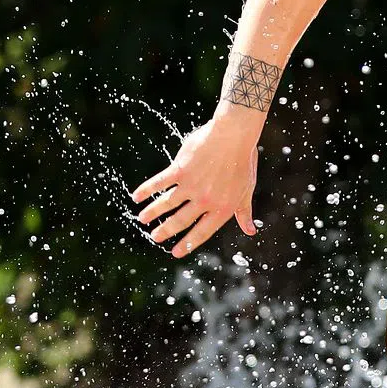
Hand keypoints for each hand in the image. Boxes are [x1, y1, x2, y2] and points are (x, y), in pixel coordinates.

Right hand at [130, 119, 259, 257]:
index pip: (202, 231)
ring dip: (153, 213)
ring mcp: (192, 185)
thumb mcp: (246, 190)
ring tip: (143, 219)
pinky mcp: (180, 170)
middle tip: (155, 237)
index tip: (175, 252)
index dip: (188, 243)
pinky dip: (146, 190)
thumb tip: (250, 231)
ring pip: (167, 204)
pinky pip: (159, 183)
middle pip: (181, 220)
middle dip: (166, 230)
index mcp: (223, 207)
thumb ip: (243, 212)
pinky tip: (136, 196)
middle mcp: (205, 200)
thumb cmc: (242, 162)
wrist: (234, 135)